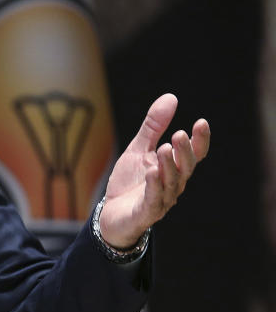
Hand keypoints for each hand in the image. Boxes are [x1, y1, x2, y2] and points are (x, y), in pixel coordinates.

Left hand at [100, 93, 209, 248]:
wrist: (111, 214)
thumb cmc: (129, 182)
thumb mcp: (138, 149)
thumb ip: (153, 127)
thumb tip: (171, 97)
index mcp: (173, 169)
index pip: (193, 155)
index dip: (199, 140)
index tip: (201, 122)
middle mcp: (173, 185)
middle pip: (185, 168)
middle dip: (184, 152)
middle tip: (179, 134)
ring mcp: (161, 200)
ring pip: (171, 183)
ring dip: (168, 165)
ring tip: (164, 148)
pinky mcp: (146, 212)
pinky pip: (153, 199)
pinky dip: (154, 185)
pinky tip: (152, 171)